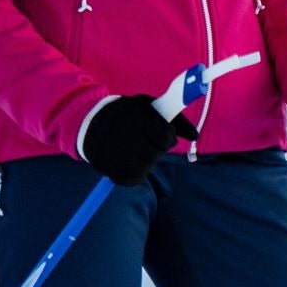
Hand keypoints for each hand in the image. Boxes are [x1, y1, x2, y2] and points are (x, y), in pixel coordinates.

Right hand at [81, 95, 197, 185]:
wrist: (91, 123)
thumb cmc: (127, 114)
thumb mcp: (147, 106)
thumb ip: (174, 118)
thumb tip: (195, 135)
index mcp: (135, 115)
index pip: (164, 134)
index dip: (168, 136)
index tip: (164, 134)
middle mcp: (124, 135)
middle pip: (155, 153)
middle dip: (157, 149)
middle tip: (150, 142)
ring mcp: (115, 154)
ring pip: (146, 168)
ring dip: (148, 162)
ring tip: (141, 151)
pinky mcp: (109, 169)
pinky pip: (133, 180)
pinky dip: (137, 174)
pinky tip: (132, 162)